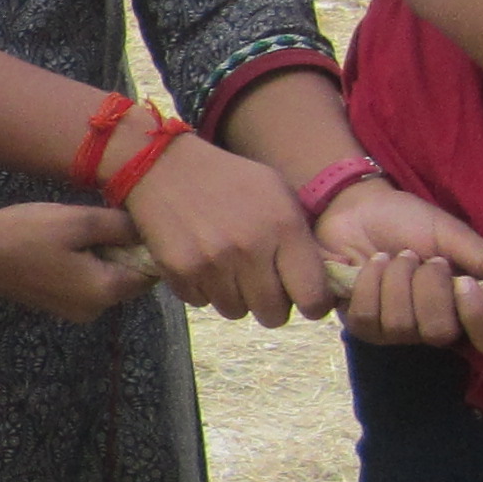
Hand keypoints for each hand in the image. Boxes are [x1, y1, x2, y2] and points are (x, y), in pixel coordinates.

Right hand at [0, 200, 154, 321]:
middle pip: (130, 279)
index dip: (146, 247)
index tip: (128, 224)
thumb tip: (146, 231)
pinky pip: (87, 285)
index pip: (150, 274)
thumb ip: (121, 226)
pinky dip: (86, 266)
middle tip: (101, 222)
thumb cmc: (27, 234)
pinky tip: (64, 245)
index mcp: (106, 291)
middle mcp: (95, 310)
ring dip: (103, 257)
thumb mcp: (79, 221)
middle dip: (124, 252)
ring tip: (79, 232)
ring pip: (107, 280)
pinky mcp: (57, 306)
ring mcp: (74, 312)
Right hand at [122, 134, 334, 324]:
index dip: (314, 305)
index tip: (307, 300)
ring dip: (236, 297)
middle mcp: (250, 249)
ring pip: (236, 312)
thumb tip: (318, 280)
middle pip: (273, 315)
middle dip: (272, 305)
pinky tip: (202, 262)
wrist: (164, 166)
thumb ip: (300, 236)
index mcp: (283, 227)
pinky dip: (204, 289)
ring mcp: (212, 263)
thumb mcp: (277, 192)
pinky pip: (203, 303)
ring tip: (229, 269)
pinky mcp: (181, 272)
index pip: (312, 296)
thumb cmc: (229, 179)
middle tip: (264, 286)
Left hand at [318, 182, 482, 355]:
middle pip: (439, 333)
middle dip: (428, 286)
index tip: (465, 282)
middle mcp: (437, 326)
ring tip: (395, 256)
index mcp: (468, 306)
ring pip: (400, 325)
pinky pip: (366, 318)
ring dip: (396, 278)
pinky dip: (369, 282)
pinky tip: (370, 264)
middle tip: (423, 258)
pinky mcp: (364, 326)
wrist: (359, 210)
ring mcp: (399, 332)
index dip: (479, 319)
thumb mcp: (452, 234)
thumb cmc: (411, 222)